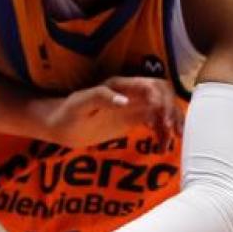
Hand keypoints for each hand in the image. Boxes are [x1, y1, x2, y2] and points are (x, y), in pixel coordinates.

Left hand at [42, 76, 181, 147]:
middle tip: (172, 132)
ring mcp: (133, 105)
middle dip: (172, 110)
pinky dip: (163, 132)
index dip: (162, 101)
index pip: (151, 86)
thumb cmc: (67, 113)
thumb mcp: (80, 104)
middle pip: (163, 95)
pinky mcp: (132, 118)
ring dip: (172, 122)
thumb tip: (125, 101)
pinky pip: (155, 121)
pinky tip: (162, 145)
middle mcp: (130, 92)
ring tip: (171, 141)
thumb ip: (101, 97)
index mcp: (120, 85)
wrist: (60, 126)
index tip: (163, 122)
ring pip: (163, 108)